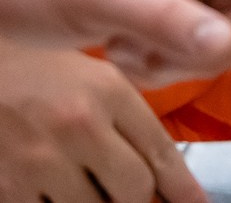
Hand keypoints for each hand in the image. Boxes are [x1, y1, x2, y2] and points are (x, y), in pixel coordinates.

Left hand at [0, 0, 230, 85]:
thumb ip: (165, 18)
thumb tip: (229, 44)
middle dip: (217, 44)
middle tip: (166, 61)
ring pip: (224, 29)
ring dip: (185, 58)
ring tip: (130, 56)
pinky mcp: (167, 5)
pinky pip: (194, 41)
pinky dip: (166, 62)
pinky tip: (122, 55)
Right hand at [0, 43, 204, 202]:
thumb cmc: (36, 69)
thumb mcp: (93, 76)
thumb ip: (128, 118)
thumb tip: (160, 166)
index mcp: (107, 92)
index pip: (162, 153)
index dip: (183, 188)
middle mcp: (78, 125)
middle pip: (134, 189)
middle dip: (136, 195)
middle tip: (126, 188)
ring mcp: (39, 158)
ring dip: (95, 201)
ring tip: (84, 180)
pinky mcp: (7, 184)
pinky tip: (52, 188)